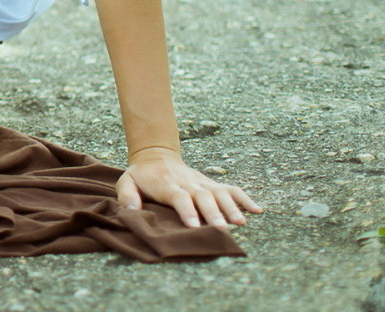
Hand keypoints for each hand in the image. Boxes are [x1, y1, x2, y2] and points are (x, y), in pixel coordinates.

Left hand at [116, 146, 262, 228]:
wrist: (156, 155)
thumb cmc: (141, 175)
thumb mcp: (126, 181)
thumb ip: (127, 196)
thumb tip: (131, 211)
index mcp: (167, 184)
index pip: (179, 197)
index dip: (187, 210)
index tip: (194, 226)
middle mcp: (188, 183)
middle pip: (203, 197)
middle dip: (213, 213)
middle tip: (222, 229)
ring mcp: (202, 182)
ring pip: (220, 193)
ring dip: (231, 207)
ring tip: (241, 223)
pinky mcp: (212, 184)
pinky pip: (231, 189)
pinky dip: (245, 198)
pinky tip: (257, 210)